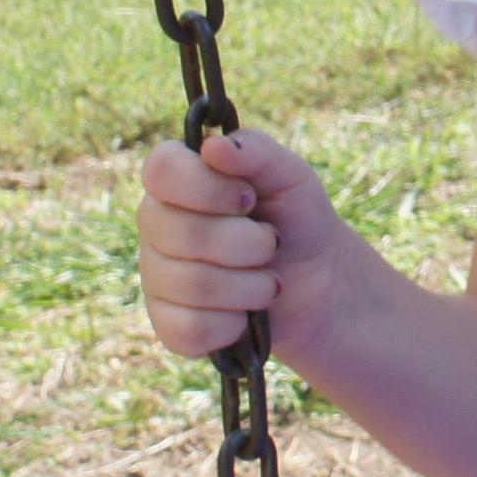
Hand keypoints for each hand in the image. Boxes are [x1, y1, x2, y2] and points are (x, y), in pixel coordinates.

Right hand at [135, 127, 350, 359]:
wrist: (320, 285)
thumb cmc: (298, 220)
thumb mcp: (291, 177)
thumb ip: (257, 151)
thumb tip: (213, 146)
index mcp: (176, 179)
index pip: (160, 170)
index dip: (208, 188)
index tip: (248, 198)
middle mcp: (156, 224)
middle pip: (178, 233)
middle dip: (246, 244)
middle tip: (271, 243)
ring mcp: (157, 276)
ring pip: (191, 285)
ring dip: (250, 286)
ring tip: (269, 280)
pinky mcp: (169, 325)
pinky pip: (189, 329)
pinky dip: (233, 325)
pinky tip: (246, 315)